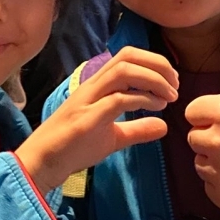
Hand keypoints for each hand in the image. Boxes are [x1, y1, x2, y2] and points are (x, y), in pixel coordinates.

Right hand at [16, 47, 178, 192]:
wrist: (44, 163)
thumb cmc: (74, 148)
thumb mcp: (113, 138)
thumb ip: (137, 130)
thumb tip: (164, 126)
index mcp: (97, 86)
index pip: (126, 57)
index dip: (154, 62)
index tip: (171, 82)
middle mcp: (92, 86)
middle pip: (127, 56)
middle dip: (157, 65)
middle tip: (175, 85)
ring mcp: (88, 100)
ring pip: (123, 71)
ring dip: (153, 79)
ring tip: (169, 96)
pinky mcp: (88, 118)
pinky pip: (118, 99)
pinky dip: (143, 99)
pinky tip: (156, 108)